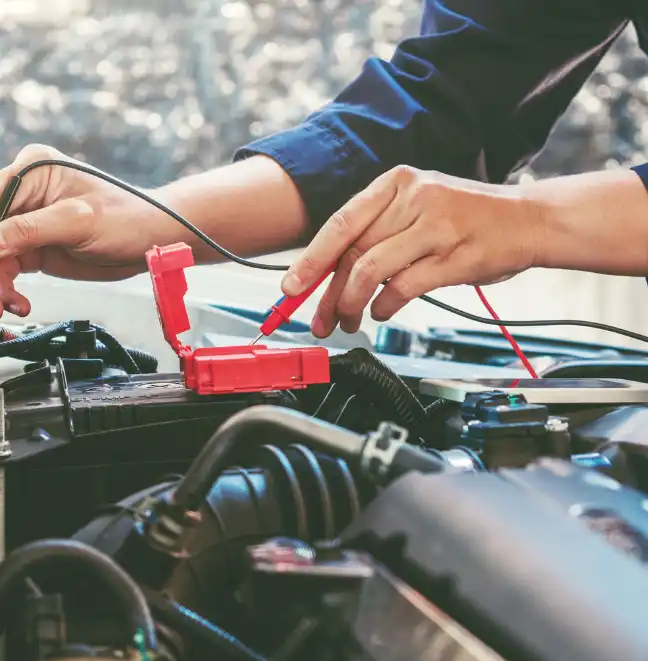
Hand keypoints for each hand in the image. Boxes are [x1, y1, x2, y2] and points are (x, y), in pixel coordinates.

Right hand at [0, 144, 164, 320]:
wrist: (151, 241)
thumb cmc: (127, 218)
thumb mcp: (79, 221)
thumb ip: (30, 231)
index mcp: (32, 171)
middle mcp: (24, 195)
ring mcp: (27, 223)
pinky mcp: (35, 249)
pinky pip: (8, 270)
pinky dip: (7, 290)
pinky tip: (16, 304)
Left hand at [280, 165, 543, 336]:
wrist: (527, 219)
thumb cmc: (464, 218)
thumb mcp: (415, 209)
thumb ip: (376, 234)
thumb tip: (326, 272)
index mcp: (395, 183)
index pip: (340, 224)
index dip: (310, 260)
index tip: (290, 288)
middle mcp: (413, 198)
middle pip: (352, 252)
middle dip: (327, 294)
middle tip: (319, 321)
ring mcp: (436, 225)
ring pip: (371, 271)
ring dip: (351, 304)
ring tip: (348, 321)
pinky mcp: (455, 256)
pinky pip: (404, 287)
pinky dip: (385, 306)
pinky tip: (382, 312)